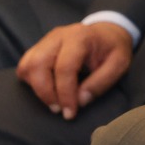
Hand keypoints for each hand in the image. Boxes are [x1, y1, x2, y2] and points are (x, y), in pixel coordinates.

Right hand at [15, 21, 133, 119]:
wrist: (107, 32)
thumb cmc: (113, 49)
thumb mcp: (119, 64)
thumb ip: (101, 83)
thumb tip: (80, 101)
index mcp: (80, 36)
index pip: (64, 67)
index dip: (65, 94)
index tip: (70, 112)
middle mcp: (58, 36)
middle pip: (38, 65)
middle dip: (46, 93)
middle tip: (59, 109)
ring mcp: (46, 40)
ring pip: (27, 65)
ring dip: (37, 88)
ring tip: (54, 101)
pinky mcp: (38, 47)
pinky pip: (25, 66)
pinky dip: (32, 82)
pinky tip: (48, 89)